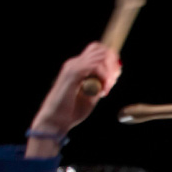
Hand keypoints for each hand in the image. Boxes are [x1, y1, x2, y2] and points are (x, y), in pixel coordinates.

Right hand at [26, 42, 120, 157]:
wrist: (56, 121)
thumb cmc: (71, 112)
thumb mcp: (91, 97)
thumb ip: (99, 85)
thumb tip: (112, 77)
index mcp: (78, 68)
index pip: (97, 51)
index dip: (110, 60)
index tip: (115, 76)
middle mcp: (74, 64)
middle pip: (99, 50)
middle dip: (112, 64)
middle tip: (112, 82)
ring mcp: (72, 68)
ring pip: (99, 57)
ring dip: (108, 72)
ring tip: (106, 89)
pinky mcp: (72, 74)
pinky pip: (94, 66)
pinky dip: (103, 77)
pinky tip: (102, 91)